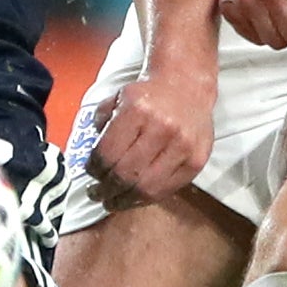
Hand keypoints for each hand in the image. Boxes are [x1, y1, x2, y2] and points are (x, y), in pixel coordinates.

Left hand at [78, 63, 213, 209]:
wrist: (187, 85)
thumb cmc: (149, 94)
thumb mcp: (118, 98)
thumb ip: (101, 124)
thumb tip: (92, 160)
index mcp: (137, 110)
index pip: (108, 153)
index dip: (94, 170)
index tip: (89, 174)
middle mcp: (162, 128)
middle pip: (125, 174)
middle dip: (106, 189)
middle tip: (96, 193)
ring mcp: (183, 146)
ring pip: (146, 187)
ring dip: (124, 200)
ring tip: (112, 201)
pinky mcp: (197, 160)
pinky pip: (167, 189)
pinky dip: (147, 198)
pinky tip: (134, 198)